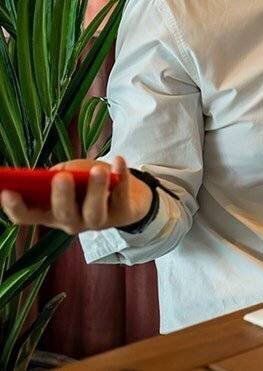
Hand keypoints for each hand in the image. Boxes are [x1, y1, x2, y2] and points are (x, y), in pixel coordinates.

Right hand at [0, 156, 152, 233]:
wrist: (130, 194)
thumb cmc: (89, 183)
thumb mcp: (71, 175)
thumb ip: (60, 174)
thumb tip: (55, 175)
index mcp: (51, 213)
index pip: (27, 217)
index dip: (15, 207)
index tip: (7, 192)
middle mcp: (72, 222)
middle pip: (63, 214)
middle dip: (62, 196)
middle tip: (62, 178)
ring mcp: (99, 222)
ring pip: (94, 212)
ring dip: (95, 190)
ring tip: (97, 170)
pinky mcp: (124, 214)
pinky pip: (122, 196)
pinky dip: (122, 176)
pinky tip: (118, 160)